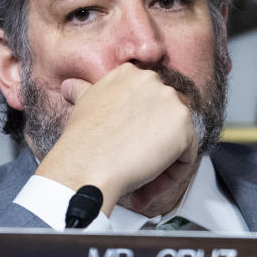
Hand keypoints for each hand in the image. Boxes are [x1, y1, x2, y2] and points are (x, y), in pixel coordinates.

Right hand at [33, 63, 197, 214]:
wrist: (86, 163)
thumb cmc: (82, 140)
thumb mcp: (82, 105)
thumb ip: (83, 91)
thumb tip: (69, 86)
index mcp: (129, 73)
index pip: (148, 103)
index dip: (137, 129)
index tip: (124, 145)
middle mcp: (152, 80)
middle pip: (165, 120)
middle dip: (151, 145)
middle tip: (132, 164)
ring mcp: (170, 100)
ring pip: (178, 139)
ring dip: (161, 163)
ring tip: (139, 180)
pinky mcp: (183, 124)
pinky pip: (187, 156)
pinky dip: (172, 175)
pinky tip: (149, 182)